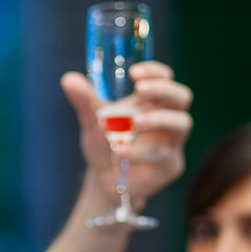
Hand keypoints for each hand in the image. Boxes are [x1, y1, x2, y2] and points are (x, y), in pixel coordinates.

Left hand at [61, 60, 192, 204]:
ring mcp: (172, 142)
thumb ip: (84, 101)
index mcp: (151, 101)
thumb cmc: (104, 144)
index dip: (155, 72)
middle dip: (163, 90)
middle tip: (140, 90)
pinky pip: (163, 155)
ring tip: (134, 123)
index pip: (165, 78)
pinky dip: (140, 151)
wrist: (103, 179)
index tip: (134, 73)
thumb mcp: (92, 121)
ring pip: (180, 124)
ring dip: (158, 119)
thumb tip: (68, 79)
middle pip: (182, 96)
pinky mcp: (169, 165)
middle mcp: (167, 118)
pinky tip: (120, 150)